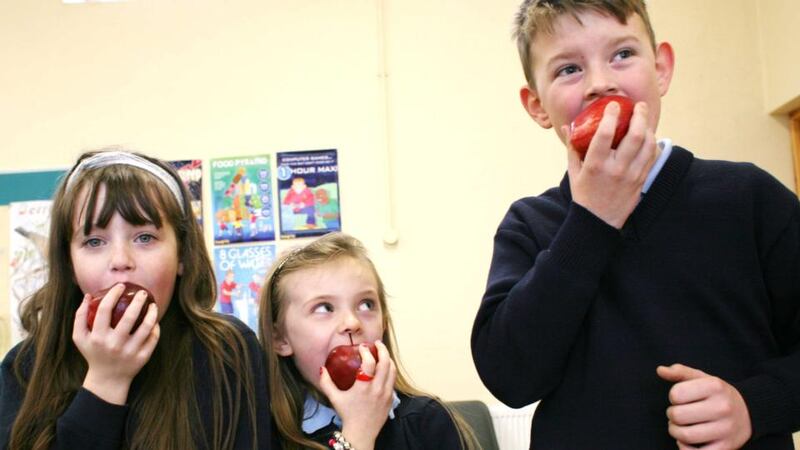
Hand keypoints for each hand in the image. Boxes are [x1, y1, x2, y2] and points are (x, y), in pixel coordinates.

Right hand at [73, 284, 159, 404]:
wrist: (107, 379)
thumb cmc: (93, 354)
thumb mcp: (80, 338)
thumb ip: (80, 317)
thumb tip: (87, 296)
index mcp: (98, 337)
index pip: (104, 310)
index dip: (113, 295)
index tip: (121, 286)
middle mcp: (114, 344)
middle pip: (129, 316)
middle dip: (138, 301)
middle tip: (142, 292)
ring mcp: (129, 352)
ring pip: (146, 327)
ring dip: (152, 313)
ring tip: (153, 305)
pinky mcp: (142, 358)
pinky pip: (153, 338)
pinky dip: (155, 328)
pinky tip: (155, 320)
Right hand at [319, 341, 396, 449]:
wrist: (361, 433)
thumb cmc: (348, 415)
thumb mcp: (334, 398)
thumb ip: (326, 383)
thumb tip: (322, 369)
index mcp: (364, 388)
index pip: (370, 363)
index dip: (367, 351)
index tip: (362, 347)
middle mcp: (378, 389)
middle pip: (386, 363)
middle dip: (382, 350)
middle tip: (377, 343)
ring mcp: (386, 394)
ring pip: (393, 370)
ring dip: (388, 359)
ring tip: (382, 353)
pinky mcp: (391, 398)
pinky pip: (393, 380)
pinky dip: (390, 370)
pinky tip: (384, 368)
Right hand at [563, 101, 657, 228]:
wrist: (598, 222)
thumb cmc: (584, 195)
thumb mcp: (573, 171)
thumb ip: (572, 148)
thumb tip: (568, 127)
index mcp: (595, 165)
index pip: (604, 134)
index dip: (610, 116)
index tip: (613, 105)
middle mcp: (616, 169)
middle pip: (634, 135)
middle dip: (639, 116)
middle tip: (638, 106)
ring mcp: (631, 175)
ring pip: (648, 144)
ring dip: (648, 128)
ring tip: (644, 119)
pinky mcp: (641, 180)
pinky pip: (651, 157)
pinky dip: (652, 144)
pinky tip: (647, 137)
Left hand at [657, 364, 751, 449]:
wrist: (749, 412)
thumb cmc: (717, 394)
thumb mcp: (702, 378)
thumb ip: (680, 372)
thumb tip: (660, 370)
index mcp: (715, 386)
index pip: (676, 394)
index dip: (673, 397)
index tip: (681, 399)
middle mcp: (723, 407)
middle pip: (677, 415)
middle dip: (672, 416)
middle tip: (677, 415)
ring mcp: (726, 429)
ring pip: (685, 436)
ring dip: (675, 432)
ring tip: (680, 427)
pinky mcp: (726, 447)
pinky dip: (685, 448)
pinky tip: (687, 442)